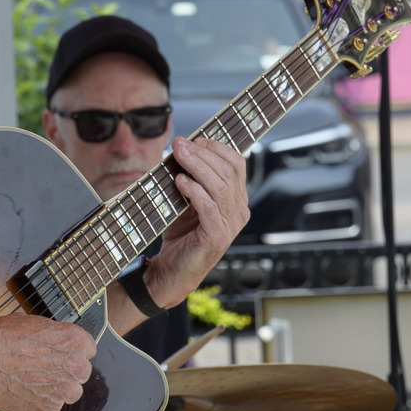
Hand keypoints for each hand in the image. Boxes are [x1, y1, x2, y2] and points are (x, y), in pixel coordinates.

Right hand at [0, 313, 96, 410]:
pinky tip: (26, 393)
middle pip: (82, 372)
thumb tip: (52, 337)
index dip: (73, 352)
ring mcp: (64, 389)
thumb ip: (52, 334)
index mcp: (75, 340)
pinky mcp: (50, 408)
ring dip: (58, 390)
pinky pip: (52, 408)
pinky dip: (41, 403)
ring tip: (35, 383)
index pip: (88, 349)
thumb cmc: (2, 339)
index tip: (64, 355)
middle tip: (46, 370)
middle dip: (67, 372)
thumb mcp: (33, 323)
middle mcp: (75, 365)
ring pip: (70, 393)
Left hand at [146, 137, 249, 308]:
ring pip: (220, 186)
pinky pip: (209, 207)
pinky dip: (194, 191)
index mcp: (236, 200)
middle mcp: (239, 211)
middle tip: (180, 144)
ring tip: (178, 155)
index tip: (195, 139)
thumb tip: (182, 148)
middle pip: (228, 172)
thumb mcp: (187, 201)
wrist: (171, 271)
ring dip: (197, 166)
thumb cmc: (180, 236)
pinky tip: (179, 181)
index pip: (237, 164)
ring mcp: (231, 226)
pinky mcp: (217, 237)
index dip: (217, 148)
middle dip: (203, 153)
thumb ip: (191, 178)